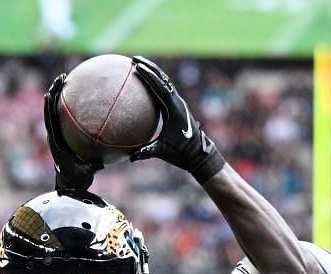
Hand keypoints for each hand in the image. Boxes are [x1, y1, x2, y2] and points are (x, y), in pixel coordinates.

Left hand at [42, 73, 98, 193]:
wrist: (70, 181)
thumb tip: (102, 163)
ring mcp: (58, 132)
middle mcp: (54, 134)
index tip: (48, 94)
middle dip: (54, 92)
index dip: (48, 108)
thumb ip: (91, 168)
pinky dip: (69, 102)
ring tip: (65, 78)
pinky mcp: (64, 131)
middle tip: (60, 78)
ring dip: (59, 93)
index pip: (50, 121)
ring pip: (56, 109)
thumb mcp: (85, 174)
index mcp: (55, 142)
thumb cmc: (77, 178)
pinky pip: (65, 113)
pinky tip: (78, 91)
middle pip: (51, 109)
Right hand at [127, 56, 225, 181]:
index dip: (149, 76)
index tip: (137, 68)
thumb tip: (131, 157)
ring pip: (165, 81)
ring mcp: (178, 102)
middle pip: (163, 79)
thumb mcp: (163, 152)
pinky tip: (145, 80)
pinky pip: (165, 89)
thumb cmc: (181, 153)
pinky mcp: (177, 105)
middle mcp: (177, 102)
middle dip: (149, 67)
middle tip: (134, 59)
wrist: (199, 154)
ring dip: (153, 71)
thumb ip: (147, 152)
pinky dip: (155, 81)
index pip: (161, 88)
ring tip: (138, 63)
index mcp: (175, 109)